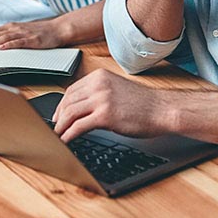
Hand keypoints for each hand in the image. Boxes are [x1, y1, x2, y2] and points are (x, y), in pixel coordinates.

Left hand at [0, 16, 65, 51]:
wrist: (57, 29)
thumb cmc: (39, 32)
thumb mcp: (21, 33)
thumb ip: (8, 36)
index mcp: (10, 27)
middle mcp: (14, 28)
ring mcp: (23, 33)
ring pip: (3, 38)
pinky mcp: (31, 39)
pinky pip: (18, 42)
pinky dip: (8, 45)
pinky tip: (0, 49)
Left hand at [52, 69, 168, 141]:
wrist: (162, 110)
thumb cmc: (144, 104)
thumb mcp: (116, 90)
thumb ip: (99, 94)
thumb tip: (80, 107)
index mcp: (100, 77)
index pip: (72, 90)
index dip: (62, 104)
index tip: (58, 115)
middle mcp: (98, 84)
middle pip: (68, 101)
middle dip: (59, 116)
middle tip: (55, 127)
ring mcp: (101, 99)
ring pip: (70, 113)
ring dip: (61, 127)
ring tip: (57, 136)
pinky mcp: (104, 115)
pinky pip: (79, 126)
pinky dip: (68, 134)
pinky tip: (66, 141)